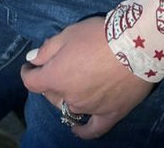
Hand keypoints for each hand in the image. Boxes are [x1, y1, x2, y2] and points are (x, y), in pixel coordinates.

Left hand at [20, 16, 152, 139]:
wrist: (135, 45)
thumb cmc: (98, 35)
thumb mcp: (68, 33)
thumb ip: (47, 49)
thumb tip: (32, 60)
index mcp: (56, 77)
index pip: (32, 81)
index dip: (28, 73)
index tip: (30, 67)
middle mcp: (69, 97)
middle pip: (51, 94)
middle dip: (49, 82)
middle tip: (58, 68)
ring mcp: (89, 108)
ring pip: (70, 107)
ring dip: (66, 97)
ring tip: (72, 86)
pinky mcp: (109, 114)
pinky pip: (92, 129)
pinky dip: (82, 130)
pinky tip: (77, 128)